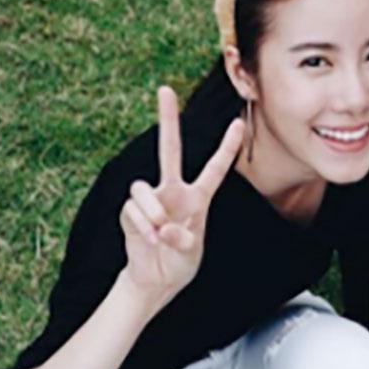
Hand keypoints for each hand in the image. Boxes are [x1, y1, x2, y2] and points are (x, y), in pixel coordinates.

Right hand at [119, 86, 242, 303]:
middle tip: (164, 89)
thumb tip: (163, 227)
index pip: (214, 169)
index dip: (226, 147)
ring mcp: (150, 199)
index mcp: (197, 198)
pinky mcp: (130, 211)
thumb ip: (182, 239)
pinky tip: (150, 240)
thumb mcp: (190, 253)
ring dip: (152, 211)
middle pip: (169, 149)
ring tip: (160, 234)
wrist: (154, 279)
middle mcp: (173, 191)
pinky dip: (143, 227)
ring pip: (142, 187)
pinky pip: (133, 210)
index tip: (238, 123)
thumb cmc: (178, 263)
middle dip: (167, 119)